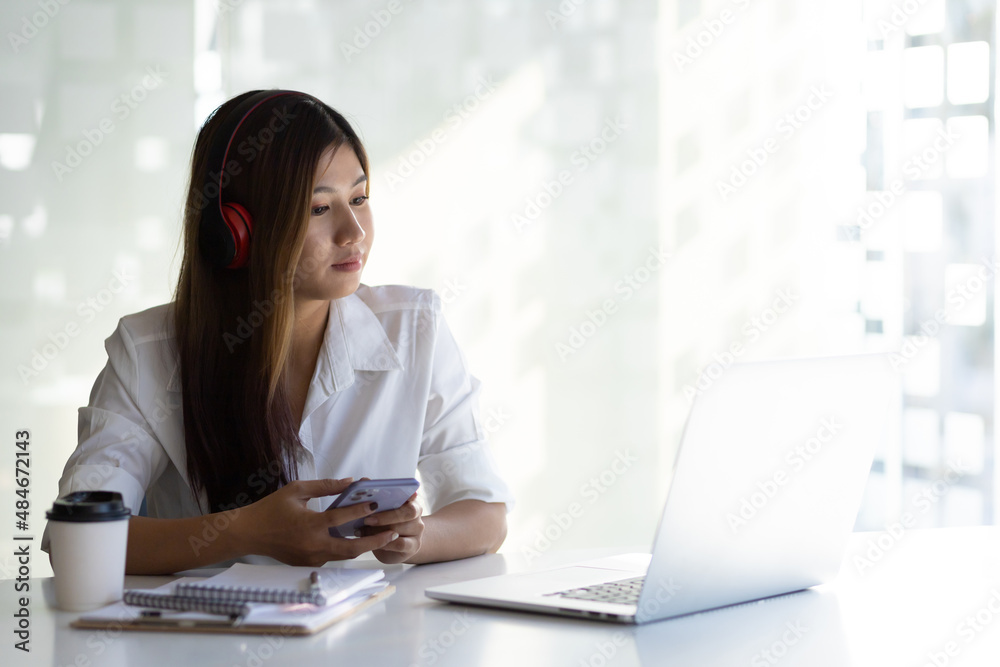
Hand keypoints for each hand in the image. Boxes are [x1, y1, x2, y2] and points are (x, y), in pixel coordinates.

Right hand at [237, 478, 398, 566]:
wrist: (248, 533)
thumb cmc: (271, 508)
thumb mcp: (297, 490)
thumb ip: (326, 486)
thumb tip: (351, 482)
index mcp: (309, 525)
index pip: (342, 519)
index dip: (361, 511)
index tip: (377, 504)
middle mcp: (313, 546)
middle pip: (351, 548)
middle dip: (374, 541)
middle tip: (392, 532)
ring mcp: (311, 558)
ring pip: (344, 556)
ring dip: (363, 546)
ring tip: (382, 537)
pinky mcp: (308, 564)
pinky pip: (332, 557)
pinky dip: (346, 549)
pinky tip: (358, 540)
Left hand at [356, 493, 423, 563]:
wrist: (393, 546)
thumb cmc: (385, 523)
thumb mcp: (380, 509)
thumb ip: (374, 494)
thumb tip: (364, 480)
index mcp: (410, 500)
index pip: (411, 494)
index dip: (404, 494)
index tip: (390, 494)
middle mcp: (417, 513)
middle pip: (409, 512)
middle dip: (386, 516)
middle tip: (367, 520)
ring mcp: (417, 530)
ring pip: (401, 529)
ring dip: (379, 531)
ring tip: (364, 532)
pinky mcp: (414, 545)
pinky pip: (399, 544)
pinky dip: (385, 543)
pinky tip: (374, 543)